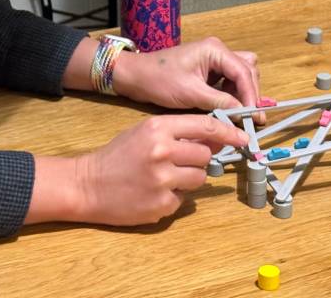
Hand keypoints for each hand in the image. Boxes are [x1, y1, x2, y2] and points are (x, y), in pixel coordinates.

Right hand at [73, 115, 247, 225]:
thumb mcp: (145, 132)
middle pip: (206, 155)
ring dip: (189, 178)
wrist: (87, 184)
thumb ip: (178, 132)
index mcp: (158, 128)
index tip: (243, 138)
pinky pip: (184, 200)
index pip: (205, 126)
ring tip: (164, 177)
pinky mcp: (161, 204)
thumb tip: (215, 137)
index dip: (228, 132)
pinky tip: (152, 192)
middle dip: (199, 159)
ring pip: (199, 178)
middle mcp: (162, 152)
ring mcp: (163, 180)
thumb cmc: (117, 155)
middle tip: (181, 161)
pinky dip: (173, 196)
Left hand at [113, 37, 260, 115]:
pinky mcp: (209, 69)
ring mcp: (214, 59)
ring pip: (241, 75)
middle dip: (250, 93)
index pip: (243, 72)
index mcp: (215, 50)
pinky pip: (229, 80)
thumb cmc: (160, 80)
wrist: (137, 76)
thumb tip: (242, 114)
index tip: (254, 116)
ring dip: (243, 93)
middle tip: (251, 117)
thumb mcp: (191, 94)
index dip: (251, 96)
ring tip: (240, 114)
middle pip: (248, 70)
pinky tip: (229, 109)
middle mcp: (218, 51)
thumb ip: (220, 102)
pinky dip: (233, 94)